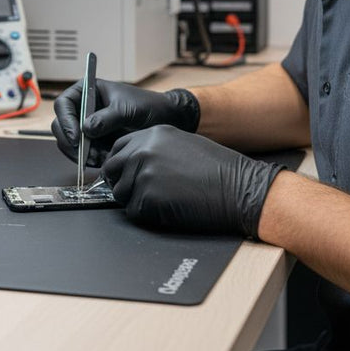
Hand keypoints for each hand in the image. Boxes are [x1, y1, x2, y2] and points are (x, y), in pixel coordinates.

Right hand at [50, 79, 199, 165]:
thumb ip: (108, 118)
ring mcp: (87, 127)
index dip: (66, 120)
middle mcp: (84, 109)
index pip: (64, 104)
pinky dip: (88, 160)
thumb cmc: (148, 106)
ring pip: (69, 143)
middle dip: (70, 142)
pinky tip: (103, 160)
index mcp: (88, 91)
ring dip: (80, 154)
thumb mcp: (128, 109)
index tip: (75, 136)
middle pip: (61, 125)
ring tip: (99, 158)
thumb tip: (86, 129)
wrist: (165, 121)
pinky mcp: (94, 143)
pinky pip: (82, 154)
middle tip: (84, 154)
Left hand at [101, 125, 284, 237]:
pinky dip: (148, 216)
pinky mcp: (147, 196)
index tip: (123, 174)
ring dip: (136, 201)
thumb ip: (154, 149)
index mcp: (152, 134)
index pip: (117, 148)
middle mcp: (143, 150)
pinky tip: (169, 208)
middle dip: (123, 183)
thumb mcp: (182, 144)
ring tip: (164, 200)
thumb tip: (132, 163)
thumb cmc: (217, 169)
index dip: (120, 164)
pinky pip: (134, 212)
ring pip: (120, 194)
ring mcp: (143, 172)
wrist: (237, 188)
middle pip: (112, 170)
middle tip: (142, 193)